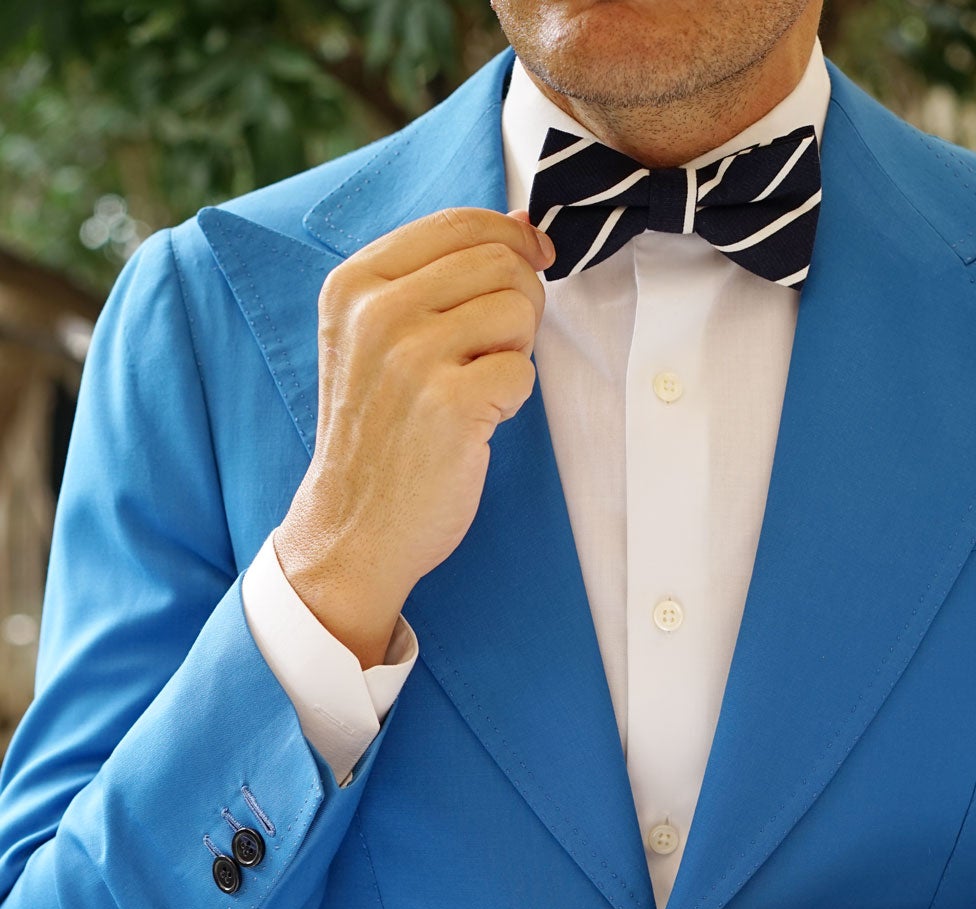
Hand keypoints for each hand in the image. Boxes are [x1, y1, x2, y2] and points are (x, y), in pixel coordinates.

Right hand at [272, 205, 555, 668]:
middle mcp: (377, 311)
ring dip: (517, 350)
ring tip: (479, 386)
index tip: (532, 261)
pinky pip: (523, 371)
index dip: (511, 237)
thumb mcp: (373, 340)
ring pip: (518, 309)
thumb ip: (435, 278)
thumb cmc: (376, 435)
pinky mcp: (451, 404)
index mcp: (354, 283)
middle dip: (520, 301)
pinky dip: (514, 399)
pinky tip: (478, 422)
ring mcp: (412, 357)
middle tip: (498, 348)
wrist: (353, 527)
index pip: (458, 222)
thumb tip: (519, 224)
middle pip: (499, 261)